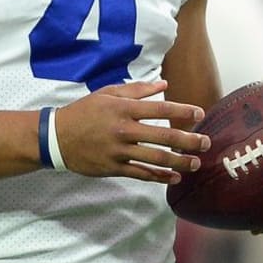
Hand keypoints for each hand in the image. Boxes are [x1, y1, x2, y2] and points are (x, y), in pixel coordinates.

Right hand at [53, 80, 209, 182]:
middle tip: (207, 143)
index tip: (200, 114)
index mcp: (124, 109)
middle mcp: (124, 130)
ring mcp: (119, 151)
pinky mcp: (113, 168)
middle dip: (189, 141)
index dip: (183, 112)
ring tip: (195, 163)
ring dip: (179, 161)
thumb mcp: (108, 94)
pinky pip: (141, 174)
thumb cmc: (84, 111)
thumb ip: (138, 90)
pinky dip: (159, 176)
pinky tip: (174, 177)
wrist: (55, 137)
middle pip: (164, 136)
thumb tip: (164, 85)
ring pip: (155, 158)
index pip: (161, 110)